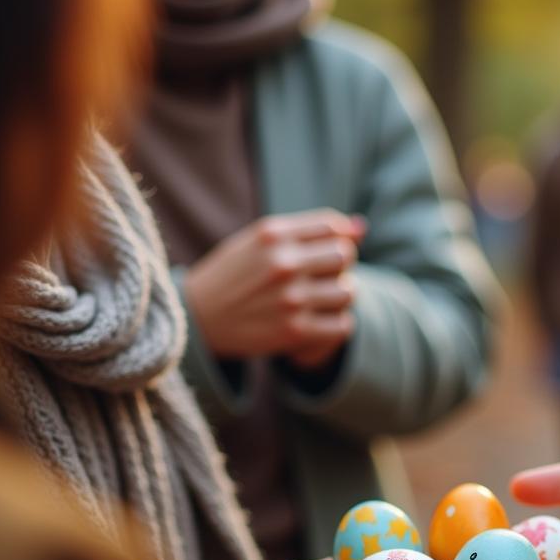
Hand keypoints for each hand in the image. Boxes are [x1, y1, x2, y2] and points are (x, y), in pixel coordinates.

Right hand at [184, 209, 365, 365]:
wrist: (197, 319)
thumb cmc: (234, 275)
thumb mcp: (260, 241)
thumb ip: (309, 231)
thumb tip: (362, 227)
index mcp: (272, 234)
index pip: (334, 227)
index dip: (337, 239)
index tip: (323, 253)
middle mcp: (283, 264)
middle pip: (345, 256)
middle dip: (339, 266)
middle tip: (321, 278)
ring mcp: (290, 299)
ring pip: (349, 291)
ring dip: (340, 296)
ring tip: (320, 300)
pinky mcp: (294, 332)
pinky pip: (343, 325)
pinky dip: (336, 324)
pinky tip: (319, 321)